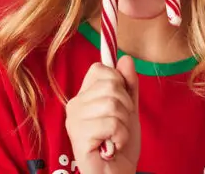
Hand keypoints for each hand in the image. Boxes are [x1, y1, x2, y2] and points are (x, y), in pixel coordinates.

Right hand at [65, 56, 140, 173]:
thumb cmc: (119, 144)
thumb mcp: (129, 110)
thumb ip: (129, 85)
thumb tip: (126, 58)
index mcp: (84, 96)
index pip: (101, 70)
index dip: (119, 83)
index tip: (121, 104)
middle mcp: (75, 105)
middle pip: (110, 85)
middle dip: (125, 106)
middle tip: (119, 125)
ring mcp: (74, 121)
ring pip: (112, 104)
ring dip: (124, 124)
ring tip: (116, 137)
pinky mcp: (79, 136)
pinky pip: (111, 123)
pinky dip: (120, 137)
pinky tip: (112, 146)